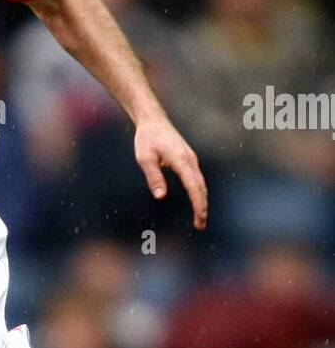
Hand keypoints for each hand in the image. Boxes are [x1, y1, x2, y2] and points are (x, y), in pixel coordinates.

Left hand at [134, 115, 207, 229]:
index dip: (198, 203)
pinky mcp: (189, 160)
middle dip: (202, 207)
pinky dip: (199, 192)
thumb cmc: (147, 139)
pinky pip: (197, 179)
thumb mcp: (144, 158)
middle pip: (201, 187)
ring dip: (202, 201)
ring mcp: (191, 159)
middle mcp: (190, 160)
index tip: (200, 218)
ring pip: (201, 184)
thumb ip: (154, 176)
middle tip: (200, 225)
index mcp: (181, 160)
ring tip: (200, 219)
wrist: (153, 121)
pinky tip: (197, 202)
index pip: (194, 186)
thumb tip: (161, 196)